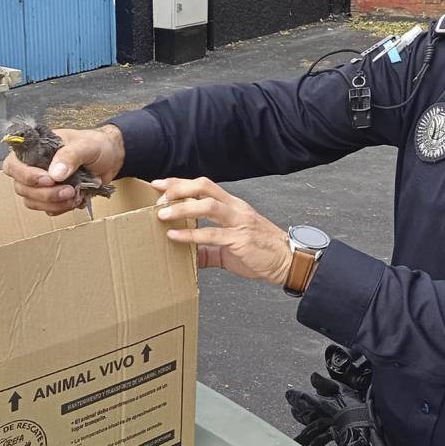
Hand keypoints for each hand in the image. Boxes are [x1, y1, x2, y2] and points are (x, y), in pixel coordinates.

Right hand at [3, 125, 124, 214]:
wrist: (112, 158)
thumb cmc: (96, 145)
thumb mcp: (86, 145)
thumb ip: (70, 156)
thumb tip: (55, 174)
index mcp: (35, 149)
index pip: (13, 164)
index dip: (26, 175)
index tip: (49, 179)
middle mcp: (33, 167)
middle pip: (22, 188)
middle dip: (45, 193)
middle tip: (69, 190)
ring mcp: (41, 184)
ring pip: (32, 201)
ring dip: (53, 203)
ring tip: (75, 195)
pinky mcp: (52, 197)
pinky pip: (47, 209)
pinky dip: (61, 208)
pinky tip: (76, 199)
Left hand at [152, 177, 291, 285]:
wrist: (287, 262)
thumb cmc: (260, 253)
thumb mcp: (229, 248)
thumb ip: (208, 249)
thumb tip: (188, 255)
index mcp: (233, 205)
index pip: (204, 186)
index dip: (181, 183)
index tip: (159, 184)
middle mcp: (235, 208)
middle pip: (204, 186)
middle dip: (178, 187)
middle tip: (157, 195)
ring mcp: (239, 222)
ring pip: (207, 205)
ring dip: (182, 207)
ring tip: (162, 213)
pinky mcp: (240, 239)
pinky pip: (212, 233)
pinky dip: (190, 234)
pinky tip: (174, 236)